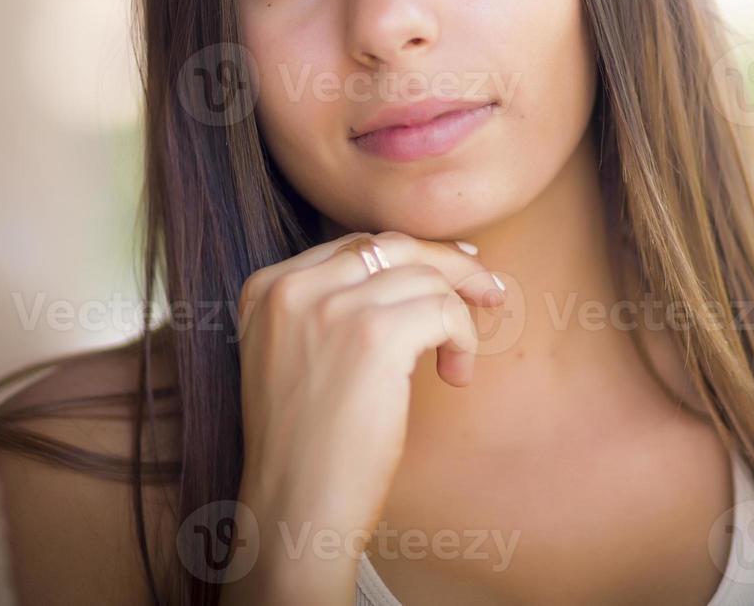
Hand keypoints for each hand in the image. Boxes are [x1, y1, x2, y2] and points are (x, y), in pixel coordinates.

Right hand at [222, 230, 503, 604]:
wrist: (294, 508)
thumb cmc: (305, 445)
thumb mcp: (296, 355)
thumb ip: (332, 307)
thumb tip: (412, 269)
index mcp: (266, 287)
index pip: (355, 246)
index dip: (412, 257)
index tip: (451, 272)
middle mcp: (293, 287)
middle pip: (392, 246)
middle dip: (448, 265)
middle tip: (486, 291)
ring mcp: (331, 307)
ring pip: (425, 277)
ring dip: (457, 315)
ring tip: (456, 362)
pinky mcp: (373, 334)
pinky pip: (444, 310)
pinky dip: (463, 338)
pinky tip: (455, 375)